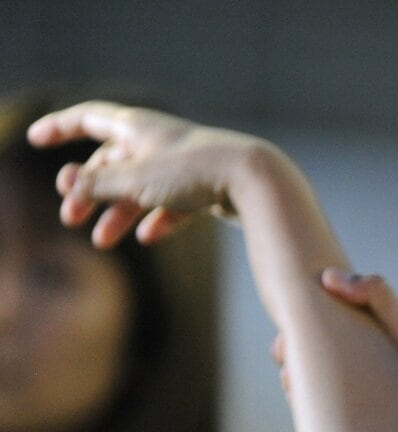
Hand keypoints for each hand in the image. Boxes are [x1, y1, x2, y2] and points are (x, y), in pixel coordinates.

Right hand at [28, 100, 268, 246]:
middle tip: (70, 219)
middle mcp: (160, 141)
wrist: (256, 181)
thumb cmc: (195, 173)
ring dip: (118, 213)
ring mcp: (184, 164)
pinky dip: (158, 218)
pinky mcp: (207, 186)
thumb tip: (67, 184)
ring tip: (103, 241)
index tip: (36, 139)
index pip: (89, 119)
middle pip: (113, 163)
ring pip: (141, 188)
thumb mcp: (137, 180)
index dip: (60, 128)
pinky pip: (174, 203)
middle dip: (89, 191)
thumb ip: (99, 184)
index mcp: (138, 126)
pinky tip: (149, 236)